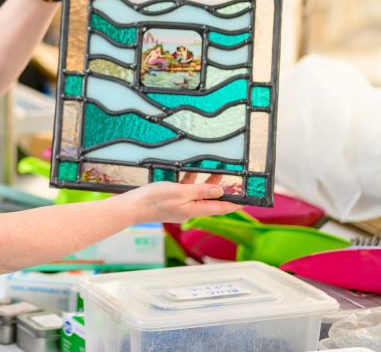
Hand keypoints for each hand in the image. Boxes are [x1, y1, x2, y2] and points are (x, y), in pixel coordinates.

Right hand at [114, 173, 237, 223]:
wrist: (131, 207)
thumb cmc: (153, 200)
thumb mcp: (180, 192)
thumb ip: (201, 191)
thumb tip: (219, 191)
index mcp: (194, 210)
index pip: (220, 208)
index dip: (235, 204)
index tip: (248, 200)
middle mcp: (189, 209)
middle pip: (211, 200)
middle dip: (223, 190)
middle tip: (235, 179)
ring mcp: (180, 204)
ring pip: (199, 193)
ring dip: (207, 183)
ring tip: (216, 170)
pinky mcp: (170, 199)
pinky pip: (186, 189)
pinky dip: (191, 181)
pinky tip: (190, 170)